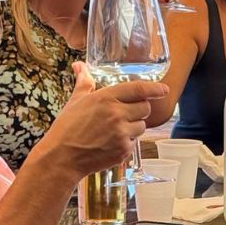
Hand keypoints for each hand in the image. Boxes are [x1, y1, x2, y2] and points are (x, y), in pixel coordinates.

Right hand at [42, 63, 167, 176]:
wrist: (61, 158)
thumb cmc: (66, 128)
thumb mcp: (75, 101)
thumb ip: (84, 82)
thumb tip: (80, 66)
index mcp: (106, 98)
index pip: (138, 89)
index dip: (154, 89)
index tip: (163, 90)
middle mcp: (117, 114)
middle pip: (145, 108)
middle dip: (140, 109)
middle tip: (127, 113)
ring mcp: (121, 134)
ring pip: (142, 126)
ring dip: (134, 127)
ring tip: (114, 130)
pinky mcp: (123, 151)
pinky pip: (134, 143)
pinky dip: (126, 142)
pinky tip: (110, 143)